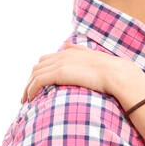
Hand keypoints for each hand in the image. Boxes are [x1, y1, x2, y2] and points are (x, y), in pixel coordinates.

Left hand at [21, 41, 144, 105]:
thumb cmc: (113, 72)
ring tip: (26, 101)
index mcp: (71, 52)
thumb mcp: (95, 57)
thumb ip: (80, 50)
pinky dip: (31, 89)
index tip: (38, 86)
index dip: (40, 72)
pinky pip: (38, 81)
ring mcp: (60, 63)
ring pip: (35, 75)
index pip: (47, 60)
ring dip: (28, 88)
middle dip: (31, 81)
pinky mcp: (59, 73)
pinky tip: (30, 99)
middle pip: (38, 67)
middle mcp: (63, 55)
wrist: (118, 75)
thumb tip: (67, 44)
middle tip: (28, 96)